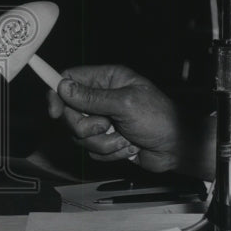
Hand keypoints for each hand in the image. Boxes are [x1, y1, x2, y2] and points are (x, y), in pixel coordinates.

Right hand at [46, 64, 185, 172]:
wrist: (175, 147)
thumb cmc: (158, 118)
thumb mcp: (125, 104)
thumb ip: (92, 97)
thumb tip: (63, 87)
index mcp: (109, 79)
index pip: (71, 79)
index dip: (57, 94)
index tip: (55, 112)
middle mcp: (103, 97)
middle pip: (69, 111)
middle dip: (86, 126)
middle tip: (107, 125)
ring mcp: (105, 119)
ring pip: (80, 135)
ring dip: (103, 141)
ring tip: (125, 137)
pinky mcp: (107, 139)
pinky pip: (91, 150)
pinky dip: (110, 151)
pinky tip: (129, 146)